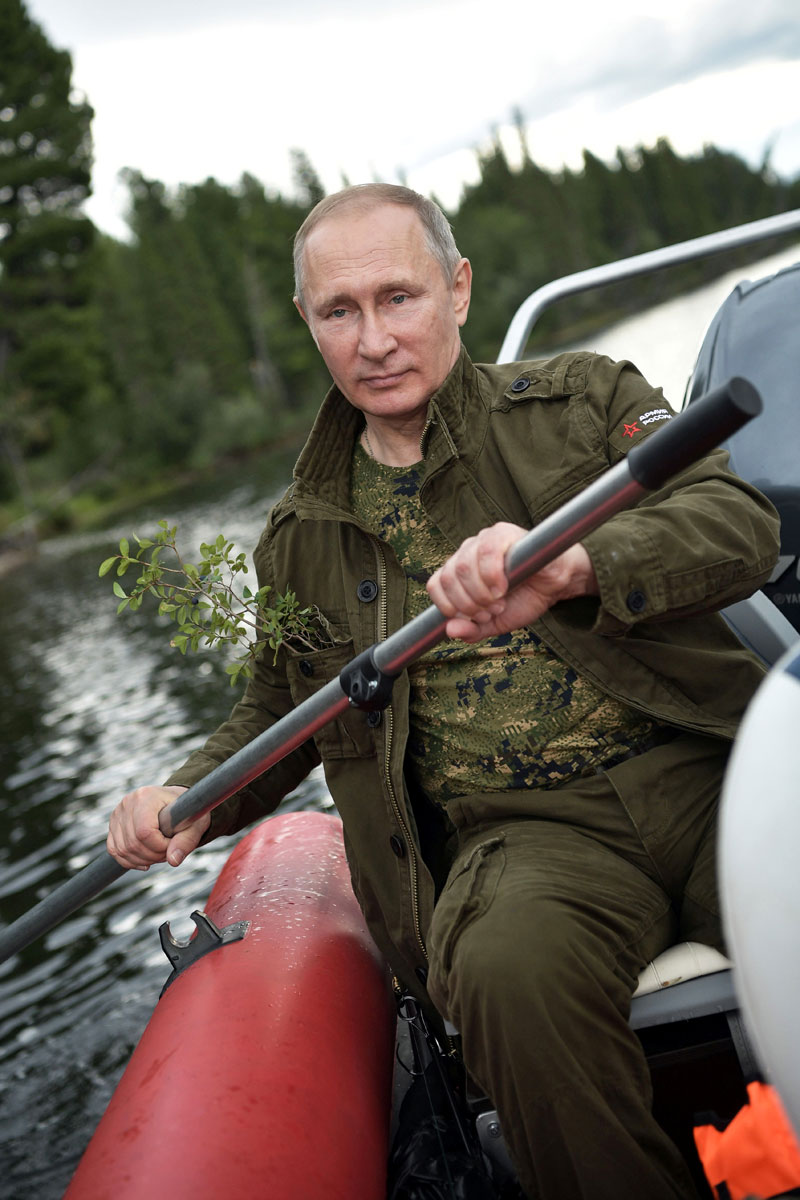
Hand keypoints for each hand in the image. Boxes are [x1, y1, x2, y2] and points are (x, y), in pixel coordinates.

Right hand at [107, 785, 210, 870]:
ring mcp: (117, 814)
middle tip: (169, 851)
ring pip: (122, 850)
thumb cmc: (188, 813)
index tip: (173, 843)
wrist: (177, 804)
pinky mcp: (114, 825)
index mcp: (146, 796)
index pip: (144, 832)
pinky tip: (146, 861)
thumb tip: (173, 861)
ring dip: (143, 860)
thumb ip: (185, 842)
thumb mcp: (195, 825)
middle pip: (133, 843)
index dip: (159, 846)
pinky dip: (130, 861)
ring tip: (160, 853)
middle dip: (153, 855)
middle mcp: (127, 803)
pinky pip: (115, 850)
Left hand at [426, 523, 597, 642]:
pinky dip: (491, 575)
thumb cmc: (526, 598)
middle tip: (492, 610)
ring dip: (481, 592)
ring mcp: (482, 540)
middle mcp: (466, 552)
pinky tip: (503, 587)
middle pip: (448, 578)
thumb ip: (473, 630)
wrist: (558, 585)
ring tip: (500, 600)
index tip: (476, 618)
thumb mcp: (496, 623)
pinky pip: (486, 550)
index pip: (435, 586)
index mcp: (459, 571)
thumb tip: (451, 631)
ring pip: (463, 566)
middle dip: (469, 604)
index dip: (451, 607)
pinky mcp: (502, 533)